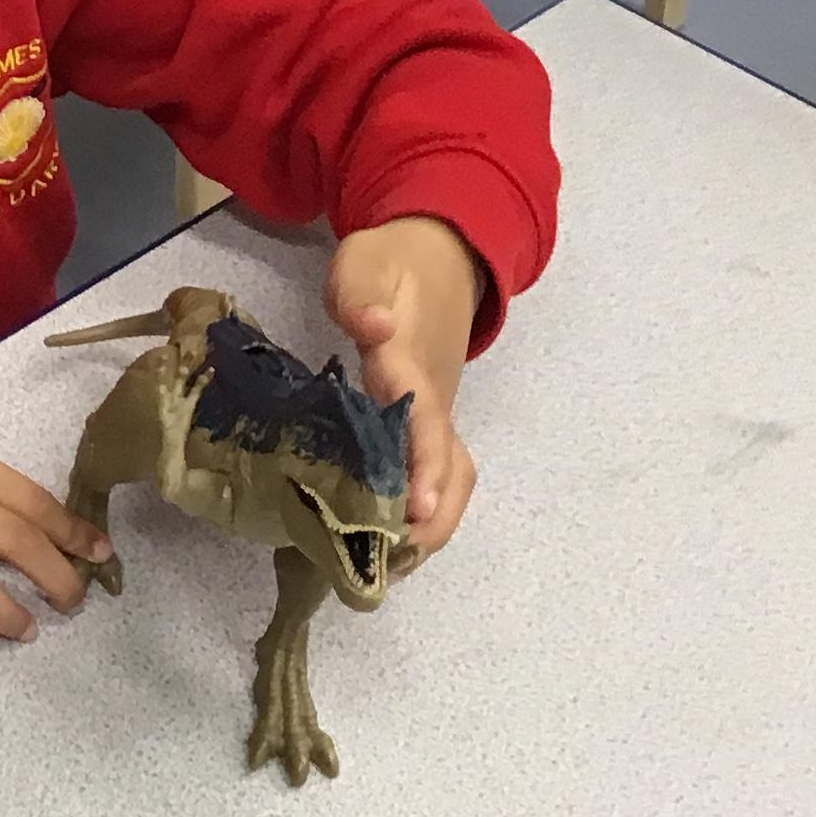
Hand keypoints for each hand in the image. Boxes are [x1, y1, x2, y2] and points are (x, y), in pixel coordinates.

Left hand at [324, 216, 481, 555]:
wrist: (438, 251)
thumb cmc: (391, 260)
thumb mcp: (365, 261)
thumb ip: (361, 291)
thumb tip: (373, 327)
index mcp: (414, 364)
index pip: (426, 422)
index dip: (423, 466)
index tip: (417, 511)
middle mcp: (435, 398)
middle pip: (454, 467)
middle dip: (435, 519)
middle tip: (395, 562)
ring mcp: (437, 412)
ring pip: (452, 475)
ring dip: (432, 523)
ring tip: (390, 566)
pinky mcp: (429, 421)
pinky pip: (437, 471)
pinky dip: (423, 509)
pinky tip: (389, 538)